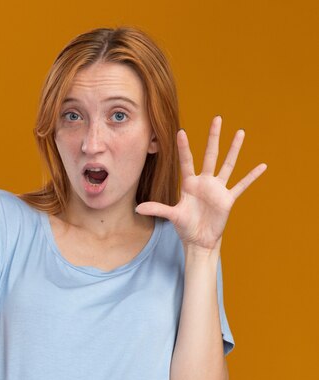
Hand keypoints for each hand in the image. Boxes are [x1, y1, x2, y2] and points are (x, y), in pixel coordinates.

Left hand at [136, 115, 266, 250]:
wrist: (199, 239)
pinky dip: (252, 176)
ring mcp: (217, 189)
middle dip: (213, 137)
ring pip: (228, 164)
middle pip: (210, 155)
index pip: (186, 161)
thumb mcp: (172, 216)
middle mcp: (204, 182)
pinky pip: (242, 185)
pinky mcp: (228, 199)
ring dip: (234, 149)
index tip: (180, 131)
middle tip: (217, 118)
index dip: (184, 147)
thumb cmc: (185, 226)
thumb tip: (138, 209)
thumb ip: (157, 209)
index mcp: (189, 183)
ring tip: (240, 132)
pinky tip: (262, 166)